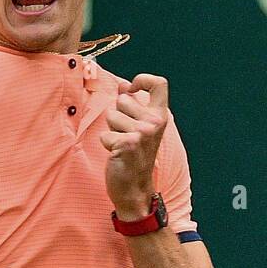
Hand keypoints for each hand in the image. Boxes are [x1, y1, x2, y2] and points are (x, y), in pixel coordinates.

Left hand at [100, 73, 168, 218]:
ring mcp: (143, 133)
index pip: (159, 83)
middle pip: (123, 99)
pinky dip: (107, 144)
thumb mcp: (139, 127)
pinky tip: (117, 155)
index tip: (131, 88)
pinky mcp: (128, 144)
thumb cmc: (135, 156)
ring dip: (111, 131)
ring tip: (122, 145)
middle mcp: (155, 122)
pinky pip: (105, 134)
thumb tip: (123, 85)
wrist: (135, 188)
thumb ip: (133, 105)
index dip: (142, 79)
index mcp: (161, 116)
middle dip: (117, 115)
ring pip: (111, 116)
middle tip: (125, 135)